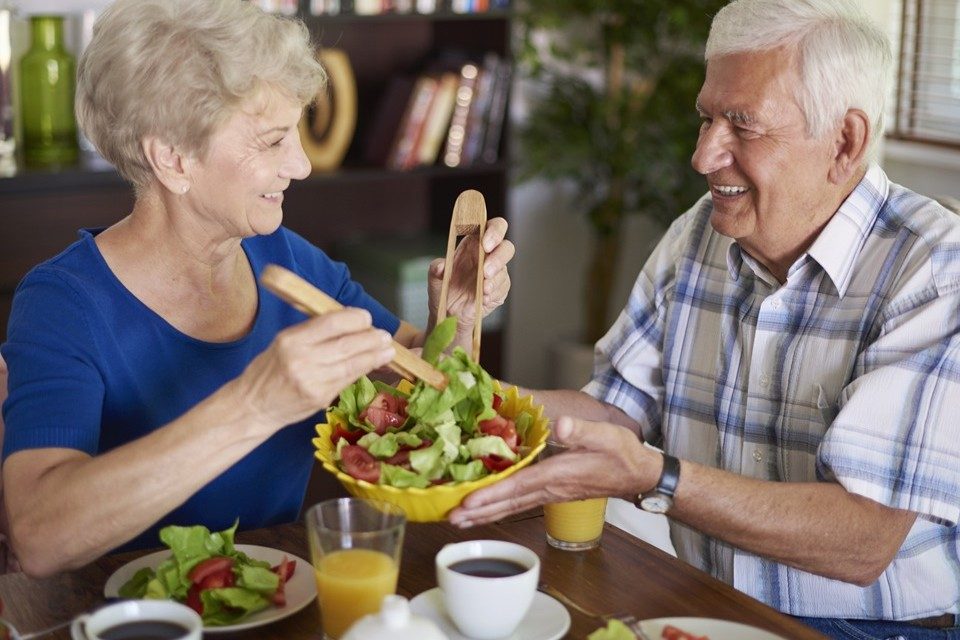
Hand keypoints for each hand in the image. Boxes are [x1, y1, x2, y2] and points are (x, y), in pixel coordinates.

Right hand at [237, 308, 394, 430]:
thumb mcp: (283, 342)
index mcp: (291, 340)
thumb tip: (348, 321)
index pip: (331, 323)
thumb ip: (312, 332)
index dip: (354, 319)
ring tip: (388, 350)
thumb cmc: (269, 370)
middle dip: (371, 338)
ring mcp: (313, 381)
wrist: (253, 406)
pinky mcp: (320, 398)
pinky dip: (364, 370)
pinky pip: (347, 379)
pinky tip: (374, 364)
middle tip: (384, 336)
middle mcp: (302, 359)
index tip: (366, 318)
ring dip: (374, 356)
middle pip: (346, 344)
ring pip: (352, 364)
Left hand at [428, 217, 513, 326]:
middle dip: (498, 257)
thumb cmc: (444, 289)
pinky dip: (494, 292)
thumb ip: (436, 269)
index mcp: (473, 244)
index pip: (490, 227)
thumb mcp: (434, 278)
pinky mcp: (500, 289)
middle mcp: (487, 256)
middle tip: (485, 270)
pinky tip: (484, 297)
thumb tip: (441, 266)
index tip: (485, 244)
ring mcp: (496, 273)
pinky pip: (503, 287)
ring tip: (483, 289)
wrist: (448, 313)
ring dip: (495, 279)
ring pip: (505, 269)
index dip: (494, 231)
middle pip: (506, 246)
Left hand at [448, 416, 658, 526]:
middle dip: (479, 511)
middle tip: (450, 518)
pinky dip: (499, 509)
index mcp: (558, 474)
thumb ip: (582, 430)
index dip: (493, 493)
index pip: (519, 486)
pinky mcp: (551, 493)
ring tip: (458, 521)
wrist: (638, 475)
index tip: (468, 501)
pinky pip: (519, 504)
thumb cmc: (622, 453)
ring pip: (512, 507)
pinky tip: (485, 511)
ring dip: (485, 514)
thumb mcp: (606, 435)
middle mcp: (550, 488)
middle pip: (508, 502)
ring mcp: (550, 494)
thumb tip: (562, 425)